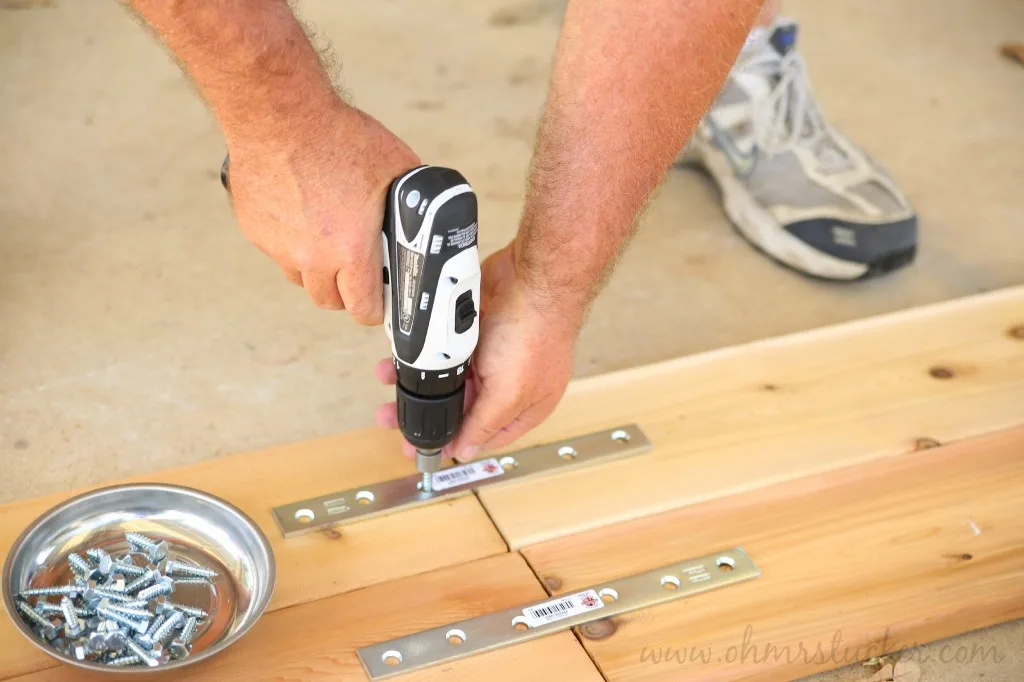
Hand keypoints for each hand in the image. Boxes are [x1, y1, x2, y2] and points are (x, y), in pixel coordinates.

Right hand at [224, 106, 419, 322]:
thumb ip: (412, 202)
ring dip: (317, 270)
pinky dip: (291, 242)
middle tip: (357, 271)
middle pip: (329, 301)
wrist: (278, 113)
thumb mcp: (396, 168)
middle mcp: (311, 257)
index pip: (363, 309)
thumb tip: (428, 215)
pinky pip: (277, 250)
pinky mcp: (255, 230)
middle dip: (346, 292)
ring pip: (300, 278)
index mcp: (350, 250)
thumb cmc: (338, 137)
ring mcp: (279, 246)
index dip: (375, 309)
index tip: (380, 301)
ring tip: (329, 240)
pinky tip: (301, 213)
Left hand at [374, 244, 578, 460]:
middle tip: (390, 417)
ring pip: (447, 376)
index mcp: (523, 406)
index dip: (451, 441)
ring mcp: (491, 356)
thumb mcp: (509, 393)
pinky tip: (401, 354)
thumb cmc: (535, 333)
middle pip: (460, 406)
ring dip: (417, 379)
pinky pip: (442, 348)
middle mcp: (508, 384)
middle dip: (425, 410)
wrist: (532, 278)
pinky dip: (423, 352)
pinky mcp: (475, 331)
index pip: (483, 435)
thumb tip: (466, 451)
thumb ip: (485, 424)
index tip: (417, 445)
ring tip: (388, 378)